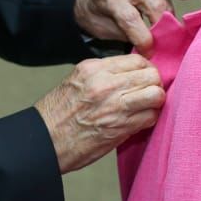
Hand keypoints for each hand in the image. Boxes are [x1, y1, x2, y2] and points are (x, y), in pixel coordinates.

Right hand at [36, 55, 163, 173]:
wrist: (45, 141)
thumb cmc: (58, 113)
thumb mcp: (76, 81)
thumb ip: (103, 75)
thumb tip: (130, 75)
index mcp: (94, 69)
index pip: (137, 60)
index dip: (146, 69)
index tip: (143, 78)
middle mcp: (106, 84)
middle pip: (151, 74)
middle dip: (154, 84)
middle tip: (148, 93)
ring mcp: (114, 106)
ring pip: (156, 94)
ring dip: (156, 101)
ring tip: (147, 107)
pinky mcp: (120, 128)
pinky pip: (150, 117)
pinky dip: (150, 118)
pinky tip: (140, 121)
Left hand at [74, 0, 172, 55]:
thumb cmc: (93, 11)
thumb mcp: (101, 29)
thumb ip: (124, 37)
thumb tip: (148, 48)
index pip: (131, 18)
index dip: (143, 39)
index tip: (148, 53)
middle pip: (155, 6)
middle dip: (162, 30)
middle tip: (160, 47)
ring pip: (164, 2)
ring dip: (166, 23)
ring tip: (160, 37)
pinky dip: (164, 14)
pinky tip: (159, 24)